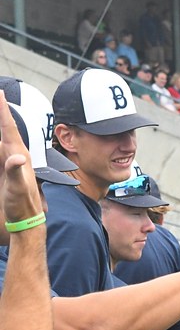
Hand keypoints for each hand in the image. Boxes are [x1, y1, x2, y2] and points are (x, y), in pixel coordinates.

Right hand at [0, 90, 44, 226]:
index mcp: (19, 155)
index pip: (8, 127)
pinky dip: (0, 138)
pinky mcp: (8, 169)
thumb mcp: (18, 189)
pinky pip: (1, 148)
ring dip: (0, 123)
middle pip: (5, 127)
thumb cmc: (22, 205)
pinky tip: (0, 137)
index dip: (2, 109)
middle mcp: (17, 154)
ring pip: (2, 136)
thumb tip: (17, 158)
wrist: (27, 219)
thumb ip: (15, 173)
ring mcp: (13, 161)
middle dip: (0, 111)